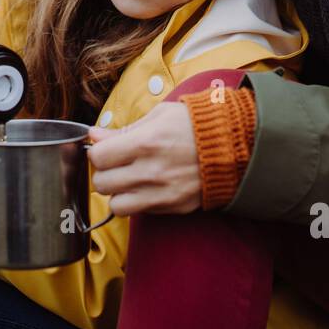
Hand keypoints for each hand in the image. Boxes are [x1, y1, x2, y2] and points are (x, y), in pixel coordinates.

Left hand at [86, 101, 201, 215]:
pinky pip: (140, 212)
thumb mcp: (160, 116)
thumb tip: (94, 135)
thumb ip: (124, 130)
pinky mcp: (174, 207)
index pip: (98, 157)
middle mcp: (152, 171)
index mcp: (146, 142)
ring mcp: (163, 193)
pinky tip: (147, 186)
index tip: (105, 148)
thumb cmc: (195, 124)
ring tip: (129, 179)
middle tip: (116, 164)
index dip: (97, 152)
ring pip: (116, 205)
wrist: (235, 146)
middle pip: (102, 184)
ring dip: (118, 193)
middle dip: (105, 172)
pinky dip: (137, 202)